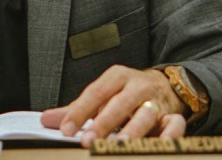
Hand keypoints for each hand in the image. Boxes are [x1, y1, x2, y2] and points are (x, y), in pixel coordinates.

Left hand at [40, 65, 187, 146]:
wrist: (166, 86)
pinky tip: (159, 145)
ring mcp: (156, 101)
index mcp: (117, 77)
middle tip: (88, 140)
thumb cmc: (126, 94)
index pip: (95, 92)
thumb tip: (46, 120)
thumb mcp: (102, 95)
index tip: (66, 129)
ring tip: (118, 145)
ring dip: (132, 131)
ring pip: (145, 115)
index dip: (80, 111)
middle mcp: (137, 86)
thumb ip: (77, 109)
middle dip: (104, 123)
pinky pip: (175, 125)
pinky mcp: (173, 115)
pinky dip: (169, 136)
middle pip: (119, 103)